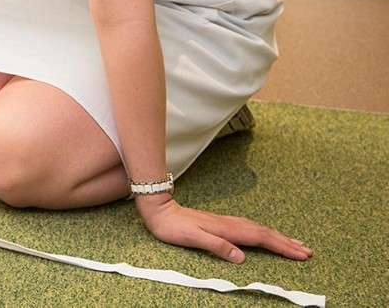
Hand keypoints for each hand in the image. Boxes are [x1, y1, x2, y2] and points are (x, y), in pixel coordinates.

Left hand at [137, 195, 312, 262]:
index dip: (283, 247)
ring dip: (279, 237)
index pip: (262, 239)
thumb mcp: (193, 238)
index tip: (301, 254)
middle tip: (308, 251)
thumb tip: (241, 257)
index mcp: (228, 229)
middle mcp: (231, 224)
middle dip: (288, 243)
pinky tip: (266, 236)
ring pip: (259, 230)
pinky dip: (264, 233)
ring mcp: (227, 222)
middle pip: (266, 233)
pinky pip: (250, 228)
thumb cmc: (173, 227)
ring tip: (296, 244)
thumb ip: (217, 246)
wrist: (159, 210)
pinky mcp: (222, 223)